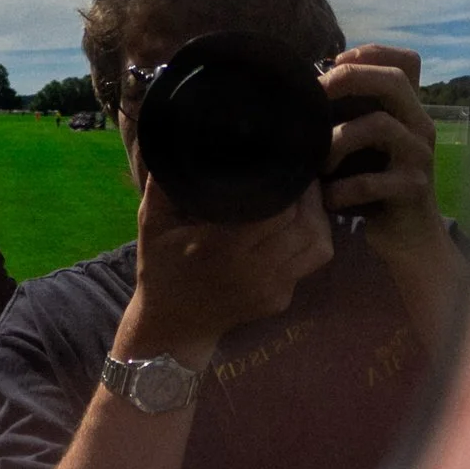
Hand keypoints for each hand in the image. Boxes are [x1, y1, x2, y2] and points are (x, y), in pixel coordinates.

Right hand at [128, 173, 332, 360]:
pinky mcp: (281, 300)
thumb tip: (168, 142)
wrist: (172, 325)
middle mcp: (254, 270)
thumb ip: (161, 185)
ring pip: (319, 244)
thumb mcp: (151, 224)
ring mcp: (272, 289)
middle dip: (308, 196)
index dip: (288, 185)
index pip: (278, 210)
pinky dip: (309, 239)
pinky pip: (310, 263)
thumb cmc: (160, 268)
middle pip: (305, 224)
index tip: (284, 163)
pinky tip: (297, 225)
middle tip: (301, 173)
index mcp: (222, 247)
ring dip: (317, 217)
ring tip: (306, 197)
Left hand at [321, 45, 452, 258]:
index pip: (406, 62)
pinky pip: (373, 181)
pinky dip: (342, 190)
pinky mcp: (414, 189)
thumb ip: (342, 115)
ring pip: (380, 126)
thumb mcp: (356, 143)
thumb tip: (299, 87)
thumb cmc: (370, 183)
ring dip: (337, 140)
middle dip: (350, 78)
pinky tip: (327, 198)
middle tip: (315, 94)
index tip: (333, 60)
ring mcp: (419, 156)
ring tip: (318, 163)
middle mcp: (419, 125)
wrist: (404, 235)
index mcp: (406, 110)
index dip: (372, 52)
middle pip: (395, 81)